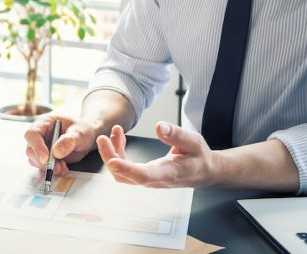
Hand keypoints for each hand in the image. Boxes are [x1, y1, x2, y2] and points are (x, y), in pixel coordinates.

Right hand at [24, 114, 97, 175]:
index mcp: (45, 122)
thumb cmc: (82, 129)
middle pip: (30, 149)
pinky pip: (42, 166)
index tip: (46, 158)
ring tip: (63, 167)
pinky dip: (51, 170)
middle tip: (57, 167)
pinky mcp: (44, 156)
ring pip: (35, 160)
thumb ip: (69, 141)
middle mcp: (40, 134)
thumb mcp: (79, 133)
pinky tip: (62, 168)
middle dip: (43, 161)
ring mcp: (41, 146)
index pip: (32, 134)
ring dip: (47, 167)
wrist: (86, 136)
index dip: (37, 147)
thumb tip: (56, 152)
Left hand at [97, 122, 218, 187]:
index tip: (112, 161)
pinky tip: (119, 138)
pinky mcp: (142, 176)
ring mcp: (147, 180)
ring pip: (121, 173)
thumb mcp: (193, 141)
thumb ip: (176, 135)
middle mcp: (154, 180)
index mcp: (168, 173)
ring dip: (112, 153)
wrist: (203, 172)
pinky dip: (118, 153)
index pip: (144, 175)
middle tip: (102, 138)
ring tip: (115, 131)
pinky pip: (124, 168)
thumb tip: (159, 127)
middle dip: (110, 157)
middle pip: (124, 176)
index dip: (126, 169)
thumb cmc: (199, 156)